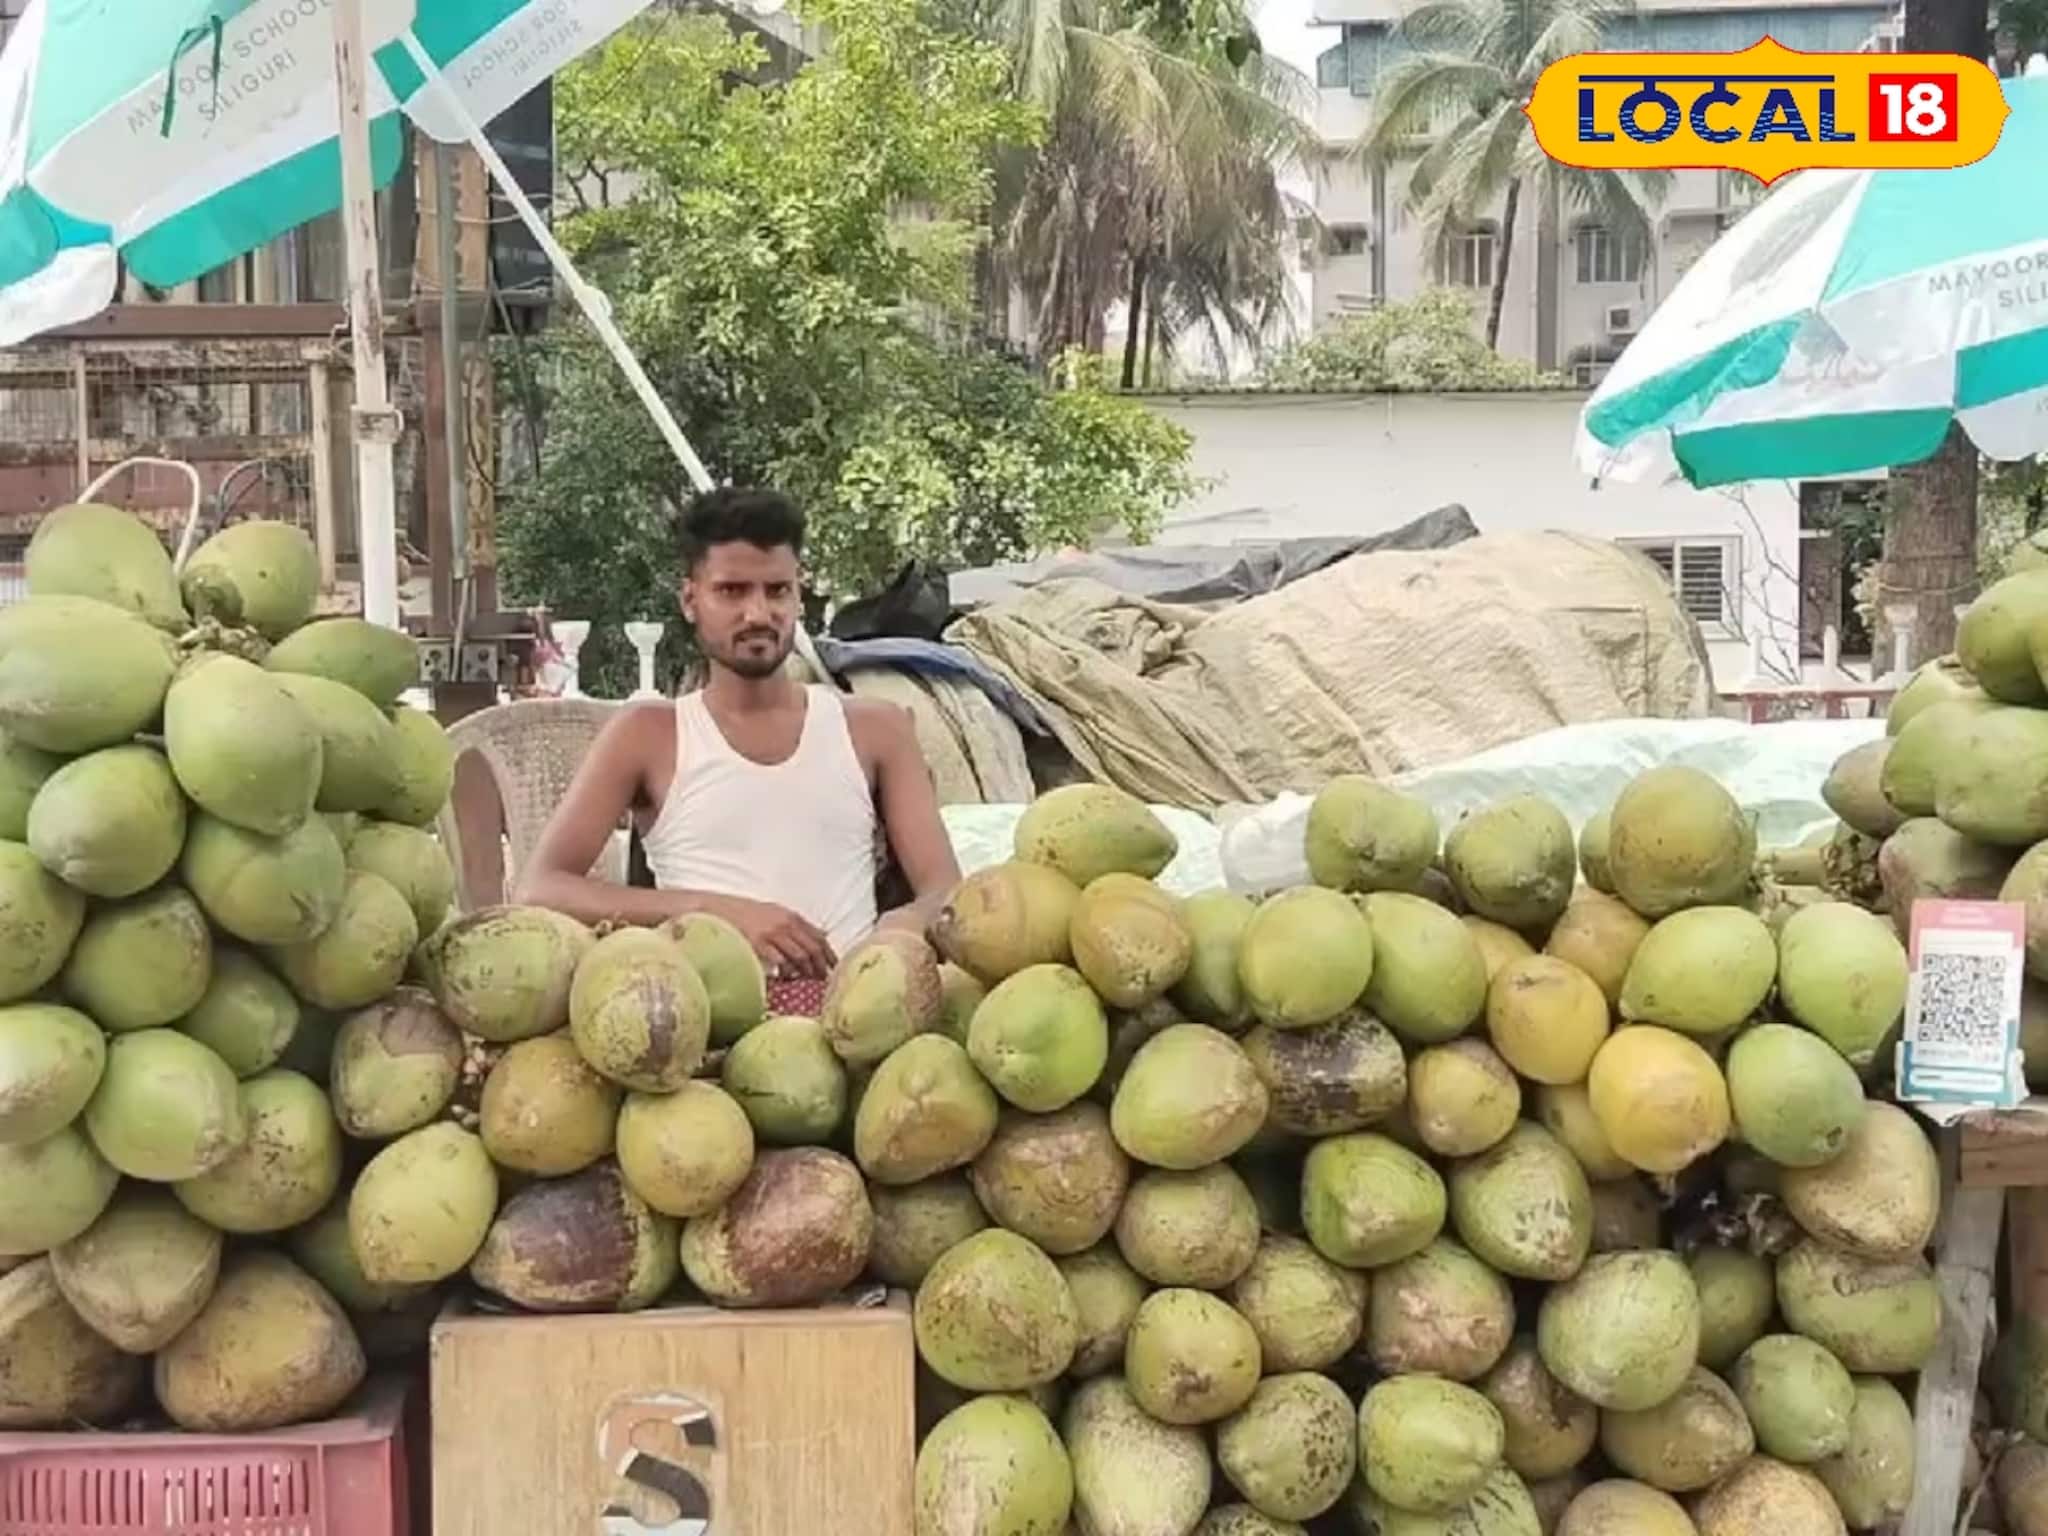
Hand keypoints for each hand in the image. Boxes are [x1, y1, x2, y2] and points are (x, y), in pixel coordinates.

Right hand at [704, 897, 837, 979]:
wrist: (718, 910)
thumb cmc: (746, 913)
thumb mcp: (775, 912)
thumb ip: (798, 924)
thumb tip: (822, 934)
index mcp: (791, 916)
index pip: (818, 937)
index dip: (829, 954)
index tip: (835, 968)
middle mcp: (786, 924)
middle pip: (812, 948)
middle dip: (821, 966)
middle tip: (824, 981)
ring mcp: (772, 934)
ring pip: (800, 956)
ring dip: (806, 972)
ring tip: (808, 983)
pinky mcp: (759, 944)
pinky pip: (780, 961)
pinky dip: (786, 972)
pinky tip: (786, 979)